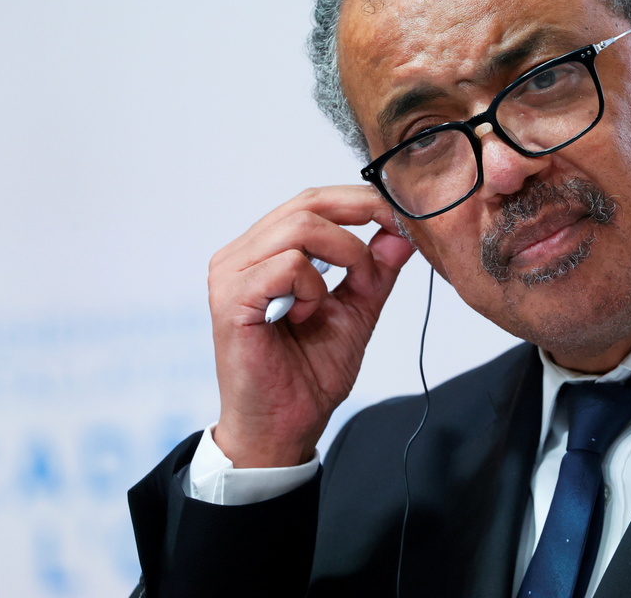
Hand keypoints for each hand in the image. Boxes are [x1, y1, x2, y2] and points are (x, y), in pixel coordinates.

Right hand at [207, 186, 414, 467]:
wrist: (284, 428)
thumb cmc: (308, 375)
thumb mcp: (356, 312)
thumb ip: (374, 272)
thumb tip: (400, 234)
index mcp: (263, 252)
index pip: (311, 201)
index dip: (360, 201)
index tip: (399, 217)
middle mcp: (240, 255)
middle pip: (307, 202)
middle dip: (360, 214)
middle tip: (394, 236)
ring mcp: (230, 274)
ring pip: (300, 226)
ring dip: (343, 254)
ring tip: (343, 295)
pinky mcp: (231, 298)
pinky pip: (287, 264)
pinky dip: (312, 286)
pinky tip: (308, 315)